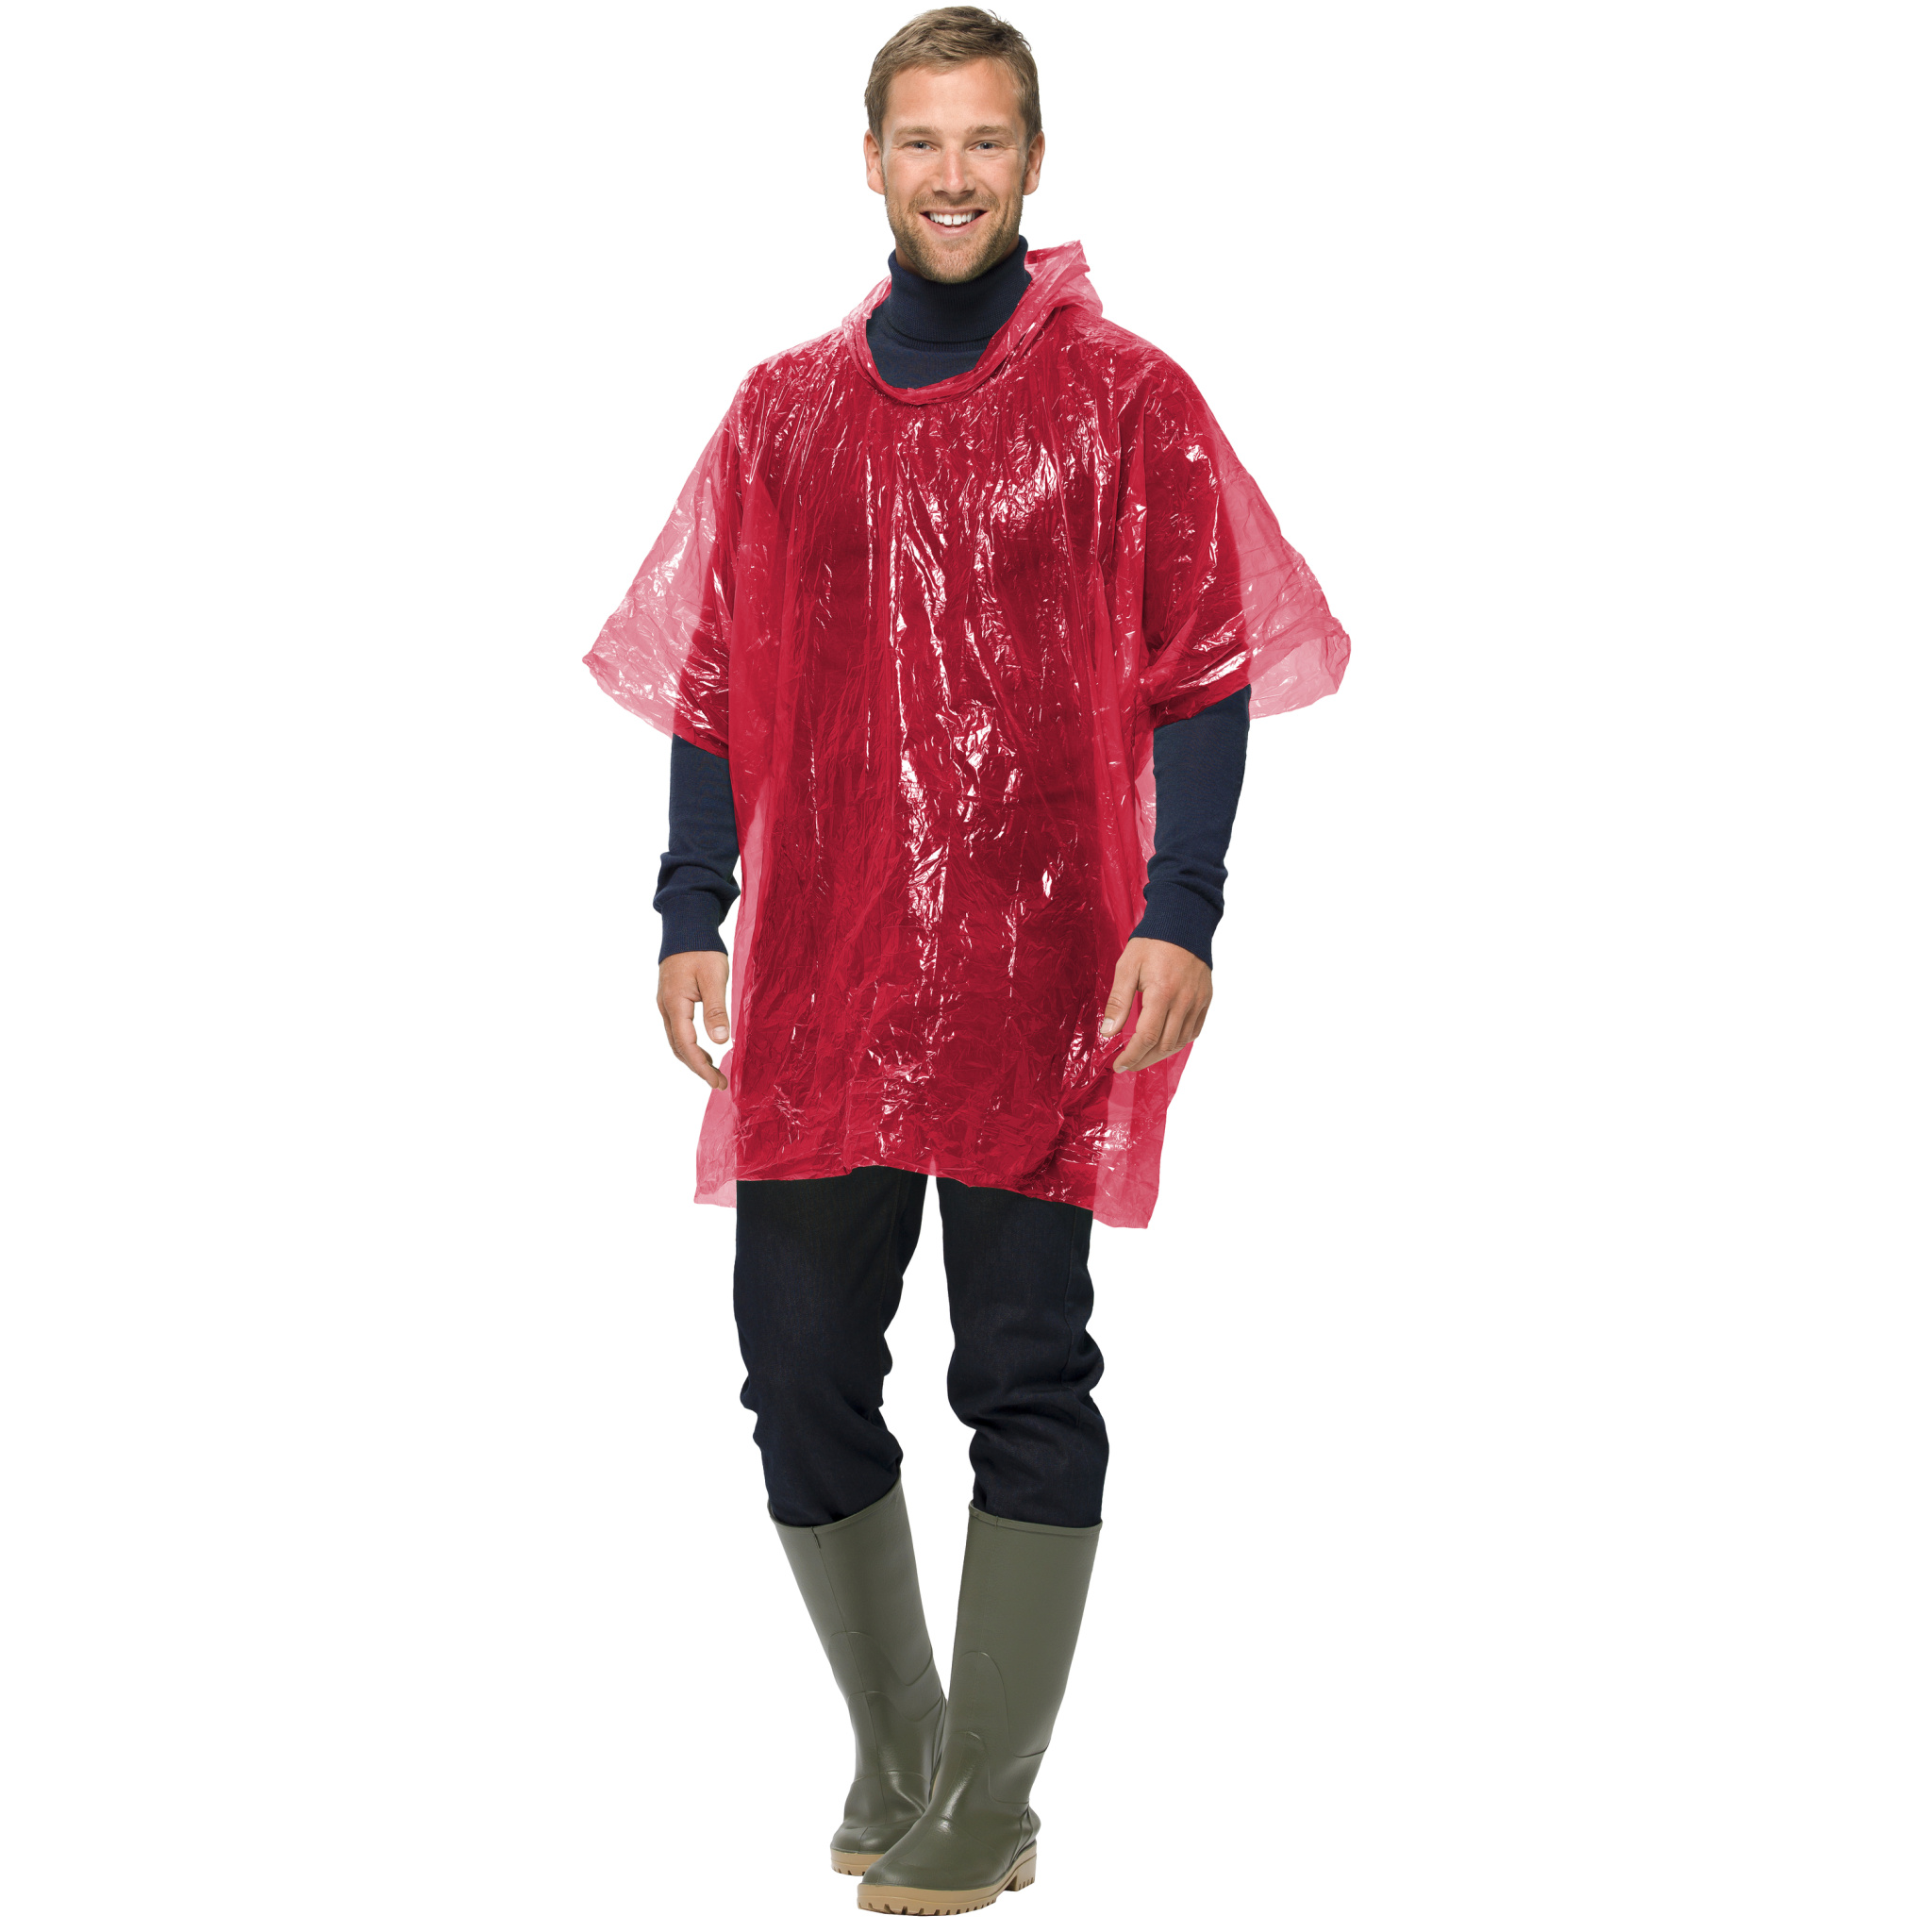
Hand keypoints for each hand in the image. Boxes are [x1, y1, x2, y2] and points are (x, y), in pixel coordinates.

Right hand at [659, 949, 730, 1089]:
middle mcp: (666, 1007)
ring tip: (713, 1069)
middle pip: (678, 1048)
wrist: (686, 926)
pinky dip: (689, 1045)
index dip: (701, 1068)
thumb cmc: (702, 950)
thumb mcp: (714, 978)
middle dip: (697, 1068)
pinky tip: (704, 1047)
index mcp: (675, 1004)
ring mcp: (666, 1004)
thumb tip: (719, 1041)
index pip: (686, 1046)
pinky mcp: (671, 1000)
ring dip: (693, 1058)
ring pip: (676, 1040)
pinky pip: (677, 1030)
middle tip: (719, 1081)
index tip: (718, 1081)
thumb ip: (716, 1010)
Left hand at [1100, 937, 1211, 1074]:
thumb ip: (1118, 1001)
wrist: (1184, 923)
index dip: (1131, 1056)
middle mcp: (1183, 1002)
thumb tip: (1108, 1031)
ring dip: (1159, 1055)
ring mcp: (1197, 1002)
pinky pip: (1193, 1031)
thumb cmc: (1153, 943)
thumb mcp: (1127, 967)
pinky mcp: (1205, 1000)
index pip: (1146, 1037)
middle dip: (1143, 1060)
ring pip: (1179, 1042)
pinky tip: (1164, 1043)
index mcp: (1162, 993)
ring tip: (1142, 1056)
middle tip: (1127, 1064)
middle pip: (1163, 1045)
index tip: (1118, 1065)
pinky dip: (1178, 1043)